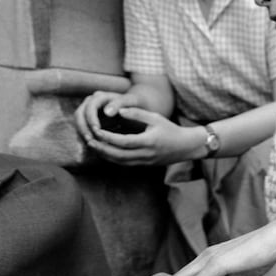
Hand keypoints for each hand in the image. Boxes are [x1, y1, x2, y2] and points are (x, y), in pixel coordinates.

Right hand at [74, 90, 142, 145]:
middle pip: (79, 115)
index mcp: (99, 97)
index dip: (91, 118)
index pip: (89, 107)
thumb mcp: (130, 101)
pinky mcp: (88, 123)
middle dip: (83, 128)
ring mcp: (88, 113)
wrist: (136, 107)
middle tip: (90, 141)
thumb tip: (107, 112)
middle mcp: (90, 103)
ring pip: (78, 124)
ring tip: (90, 146)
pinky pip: (82, 131)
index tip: (97, 130)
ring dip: (81, 135)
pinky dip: (83, 140)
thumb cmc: (135, 103)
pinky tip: (88, 150)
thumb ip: (119, 104)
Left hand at [87, 107, 205, 165]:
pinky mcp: (144, 165)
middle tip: (89, 141)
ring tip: (93, 147)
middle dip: (102, 149)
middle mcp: (145, 154)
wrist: (185, 147)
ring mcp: (144, 162)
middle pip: (118, 155)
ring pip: (120, 162)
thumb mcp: (155, 117)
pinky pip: (125, 164)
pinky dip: (113, 159)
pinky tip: (105, 152)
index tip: (97, 131)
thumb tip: (118, 110)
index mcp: (148, 141)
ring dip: (105, 155)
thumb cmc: (171, 129)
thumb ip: (136, 114)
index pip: (123, 142)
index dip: (108, 137)